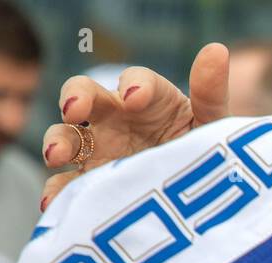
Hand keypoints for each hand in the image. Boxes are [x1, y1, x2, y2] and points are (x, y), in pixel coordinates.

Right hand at [39, 43, 229, 210]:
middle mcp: (115, 118)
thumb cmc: (203, 154)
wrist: (196, 200)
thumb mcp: (212, 128)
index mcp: (148, 99)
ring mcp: (98, 150)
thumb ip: (210, 94)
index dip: (135, 84)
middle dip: (76, 97)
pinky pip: (65, 184)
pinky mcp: (89, 182)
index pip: (137, 80)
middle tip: (74, 109)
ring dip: (57, 142)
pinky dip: (56, 191)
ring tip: (56, 155)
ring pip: (66, 136)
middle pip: (85, 95)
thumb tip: (216, 50)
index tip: (136, 97)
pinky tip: (54, 203)